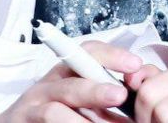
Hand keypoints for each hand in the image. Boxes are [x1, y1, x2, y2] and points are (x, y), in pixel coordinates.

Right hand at [0, 40, 141, 121]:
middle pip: (71, 82)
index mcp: (64, 74)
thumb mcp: (75, 99)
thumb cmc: (51, 115)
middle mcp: (46, 86)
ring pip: (54, 111)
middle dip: (96, 89)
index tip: (135, 64)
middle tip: (119, 95)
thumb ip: (101, 97)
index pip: (86, 52)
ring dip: (80, 121)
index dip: (111, 55)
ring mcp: (32, 107)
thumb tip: (134, 102)